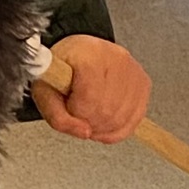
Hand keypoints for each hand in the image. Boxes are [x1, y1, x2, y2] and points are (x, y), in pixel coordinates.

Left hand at [31, 34, 150, 144]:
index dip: (75, 110)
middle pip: (106, 111)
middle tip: (78, 112)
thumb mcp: (45, 92)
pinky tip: (104, 122)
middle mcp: (116, 59)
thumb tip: (85, 133)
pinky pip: (135, 119)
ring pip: (121, 118)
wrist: (77, 55)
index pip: (88, 98)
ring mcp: (133, 71)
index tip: (69, 104)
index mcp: (89, 55)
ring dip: (102, 127)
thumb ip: (58, 117)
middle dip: (88, 121)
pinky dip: (117, 129)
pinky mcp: (143, 83)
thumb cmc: (60, 71)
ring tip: (89, 116)